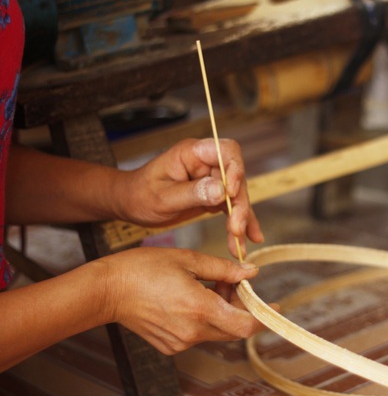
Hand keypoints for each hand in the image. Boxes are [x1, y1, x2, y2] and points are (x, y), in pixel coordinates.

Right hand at [99, 247, 267, 354]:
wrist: (107, 290)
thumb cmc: (144, 268)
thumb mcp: (188, 260)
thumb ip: (224, 269)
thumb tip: (251, 273)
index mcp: (200, 309)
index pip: (245, 325)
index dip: (264, 316)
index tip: (276, 306)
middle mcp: (192, 332)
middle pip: (234, 328)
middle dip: (241, 307)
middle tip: (233, 284)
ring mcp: (180, 342)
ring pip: (217, 331)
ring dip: (223, 311)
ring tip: (210, 284)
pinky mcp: (170, 346)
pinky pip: (199, 334)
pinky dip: (206, 318)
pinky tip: (194, 297)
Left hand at [117, 138, 263, 256]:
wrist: (129, 204)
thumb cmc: (139, 194)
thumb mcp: (162, 197)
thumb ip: (192, 193)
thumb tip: (221, 191)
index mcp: (193, 153)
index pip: (227, 150)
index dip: (235, 169)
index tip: (230, 193)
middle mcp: (207, 164)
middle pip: (236, 179)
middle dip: (239, 205)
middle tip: (236, 229)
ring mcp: (212, 180)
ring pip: (237, 197)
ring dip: (242, 220)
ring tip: (241, 244)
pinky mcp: (214, 196)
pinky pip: (232, 208)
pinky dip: (240, 224)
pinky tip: (250, 238)